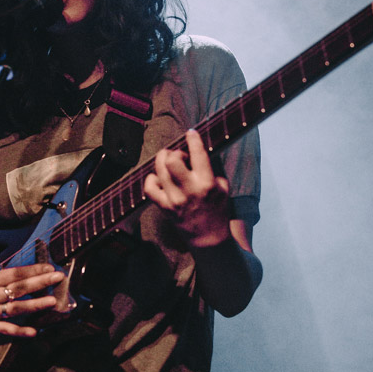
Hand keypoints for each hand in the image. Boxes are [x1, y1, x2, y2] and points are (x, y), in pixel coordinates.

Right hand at [0, 264, 64, 336]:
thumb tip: (13, 273)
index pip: (16, 274)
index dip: (34, 270)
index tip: (49, 267)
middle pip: (20, 289)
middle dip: (41, 282)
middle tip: (59, 278)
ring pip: (16, 309)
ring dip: (36, 305)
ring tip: (53, 301)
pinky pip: (5, 330)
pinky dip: (20, 332)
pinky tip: (34, 332)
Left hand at [144, 129, 231, 247]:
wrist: (209, 238)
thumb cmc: (218, 210)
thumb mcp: (223, 188)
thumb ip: (211, 169)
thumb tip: (197, 150)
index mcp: (208, 183)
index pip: (198, 154)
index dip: (193, 139)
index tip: (191, 133)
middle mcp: (190, 190)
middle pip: (172, 160)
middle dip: (173, 152)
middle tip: (178, 156)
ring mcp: (175, 200)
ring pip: (159, 170)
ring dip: (162, 161)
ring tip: (168, 163)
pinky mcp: (165, 208)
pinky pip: (149, 188)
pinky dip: (151, 179)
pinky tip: (159, 179)